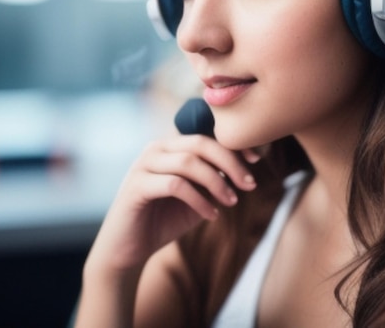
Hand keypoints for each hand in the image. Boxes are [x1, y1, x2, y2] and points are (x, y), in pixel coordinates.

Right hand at [84, 134, 259, 277]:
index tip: (256, 160)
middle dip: (229, 162)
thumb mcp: (198, 196)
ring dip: (216, 182)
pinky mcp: (136, 186)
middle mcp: (156, 148)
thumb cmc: (165, 219)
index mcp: (171, 145)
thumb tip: (245, 166)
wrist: (128, 249)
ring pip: (188, 162)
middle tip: (249, 183)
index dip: (233, 145)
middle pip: (200, 143)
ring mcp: (143, 164)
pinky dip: (198, 199)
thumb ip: (216, 179)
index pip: (206, 135)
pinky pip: (174, 185)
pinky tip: (212, 214)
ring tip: (232, 201)